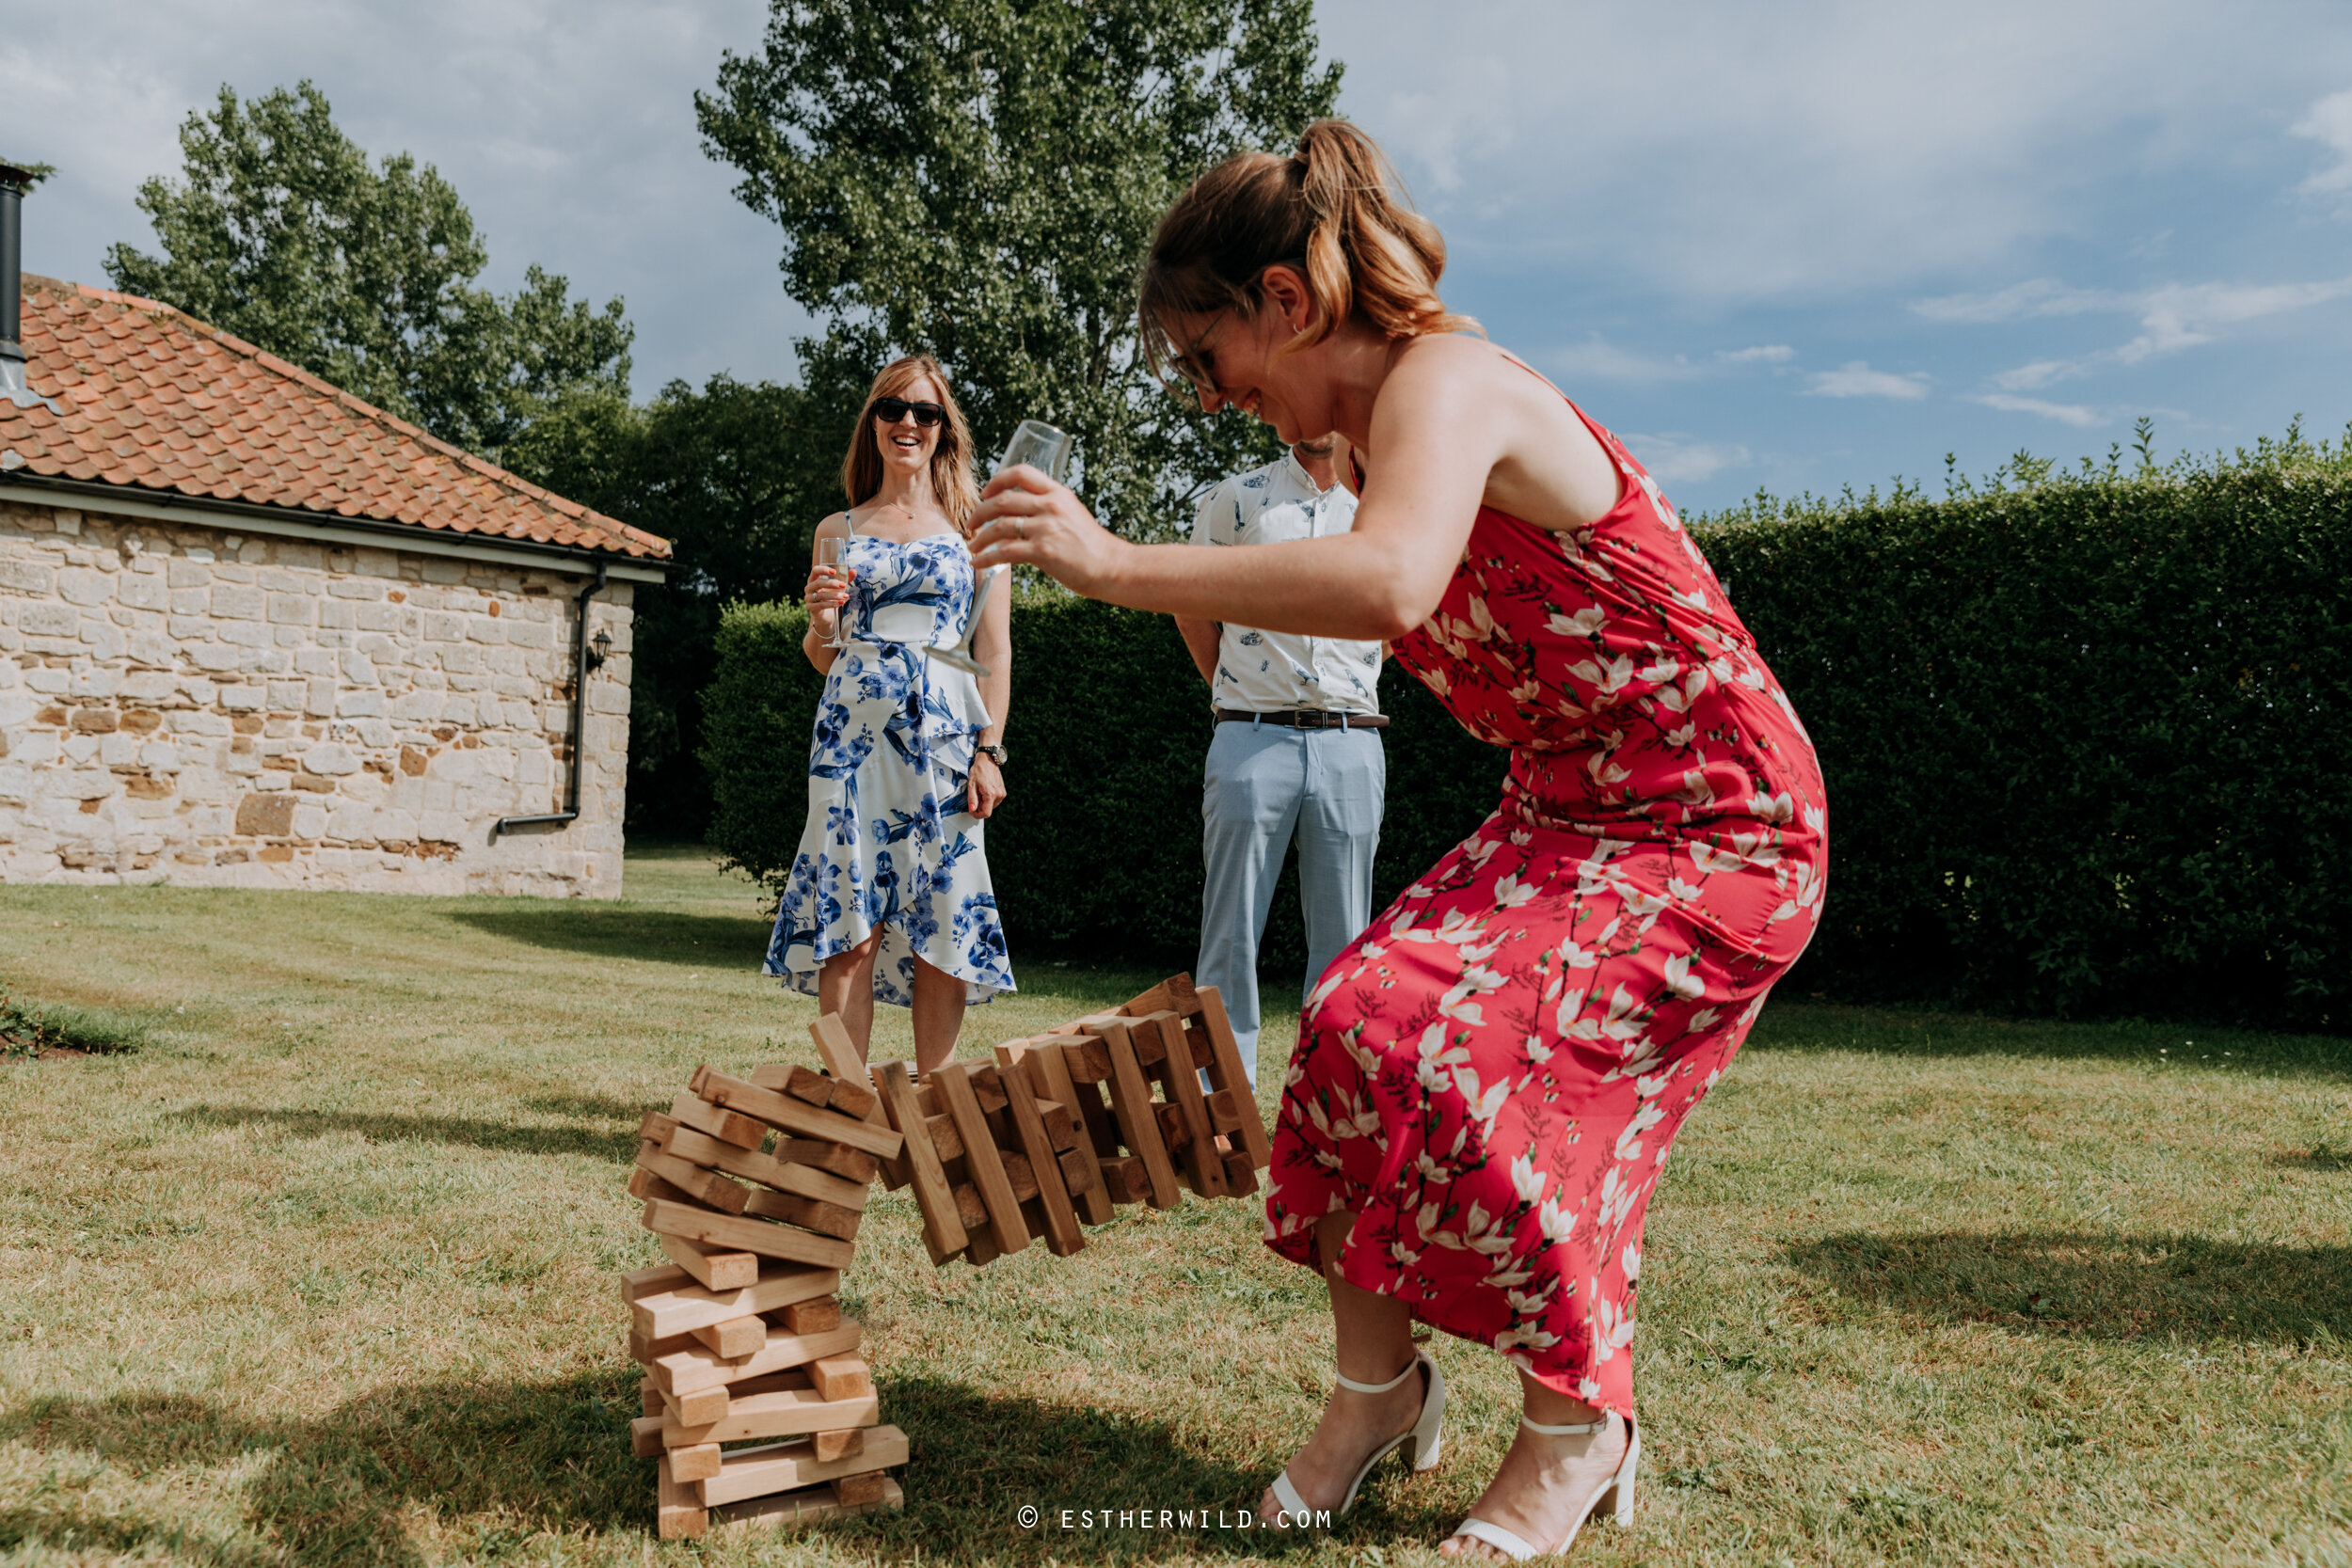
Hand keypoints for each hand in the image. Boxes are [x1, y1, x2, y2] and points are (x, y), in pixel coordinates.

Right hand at [804, 562, 849, 636]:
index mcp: (814, 579)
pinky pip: (821, 605)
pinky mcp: (811, 608)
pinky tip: (841, 603)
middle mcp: (809, 587)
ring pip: (821, 595)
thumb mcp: (839, 587)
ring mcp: (808, 598)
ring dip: (835, 595)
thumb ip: (846, 578)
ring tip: (846, 596)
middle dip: (832, 583)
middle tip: (844, 585)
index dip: (823, 570)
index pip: (815, 570)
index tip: (834, 572)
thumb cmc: (831, 596)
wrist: (826, 614)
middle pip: (818, 583)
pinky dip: (832, 604)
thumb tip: (854, 571)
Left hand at [966, 752, 1005, 818]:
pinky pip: (995, 800)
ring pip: (991, 806)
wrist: (987, 760)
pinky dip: (989, 799)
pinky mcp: (1003, 791)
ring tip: (980, 791)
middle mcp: (999, 795)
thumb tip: (972, 809)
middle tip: (975, 795)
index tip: (972, 811)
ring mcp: (1002, 793)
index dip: (977, 815)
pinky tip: (984, 790)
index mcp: (991, 794)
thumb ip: (972, 799)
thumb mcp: (971, 784)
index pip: (986, 813)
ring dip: (984, 803)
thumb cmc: (979, 770)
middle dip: (980, 806)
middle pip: (988, 809)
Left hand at [968, 466, 1125, 593]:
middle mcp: (1050, 506)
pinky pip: (1004, 551)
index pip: (1021, 473)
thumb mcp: (1072, 513)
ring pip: (999, 526)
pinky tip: (979, 562)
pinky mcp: (1043, 551)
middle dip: (979, 512)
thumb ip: (1049, 507)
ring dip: (979, 537)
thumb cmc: (1091, 545)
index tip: (986, 493)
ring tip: (972, 546)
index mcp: (1057, 493)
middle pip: (1001, 500)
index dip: (997, 480)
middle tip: (971, 524)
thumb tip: (1020, 512)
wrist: (1111, 566)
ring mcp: (1046, 528)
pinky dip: (986, 557)